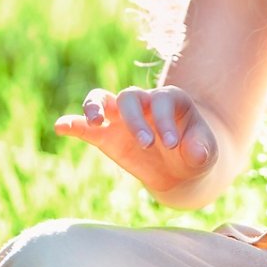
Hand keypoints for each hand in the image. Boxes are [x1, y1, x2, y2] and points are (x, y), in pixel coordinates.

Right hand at [54, 85, 219, 199]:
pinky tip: (60, 126)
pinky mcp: (106, 135)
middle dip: (135, 119)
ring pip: (101, 99)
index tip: (172, 144)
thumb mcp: (206, 153)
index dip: (165, 120)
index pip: (162, 101)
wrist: (182, 169)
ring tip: (94, 122)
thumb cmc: (195, 153)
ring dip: (94, 107)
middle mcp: (143, 103)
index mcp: (170, 99)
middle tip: (147, 144)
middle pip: (129, 97)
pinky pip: (85, 126)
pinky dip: (72, 124)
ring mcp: (121, 117)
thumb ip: (202, 150)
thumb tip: (194, 152)